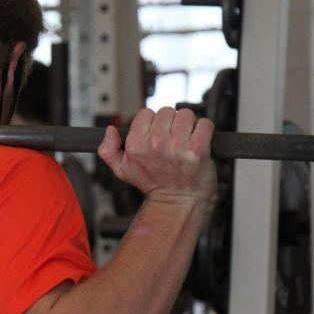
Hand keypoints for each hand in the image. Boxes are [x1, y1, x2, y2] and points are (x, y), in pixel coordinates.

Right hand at [97, 107, 216, 204]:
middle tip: (173, 139)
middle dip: (171, 122)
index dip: (153, 122)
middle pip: (166, 111)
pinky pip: (204, 124)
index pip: (146, 113)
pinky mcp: (197, 149)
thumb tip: (110, 131)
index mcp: (136, 144)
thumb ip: (108, 150)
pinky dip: (205, 130)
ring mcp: (177, 145)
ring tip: (186, 140)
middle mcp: (155, 142)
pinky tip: (199, 141)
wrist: (177, 202)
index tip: (158, 134)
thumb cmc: (153, 185)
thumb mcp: (122, 170)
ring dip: (188, 125)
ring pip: (186, 115)